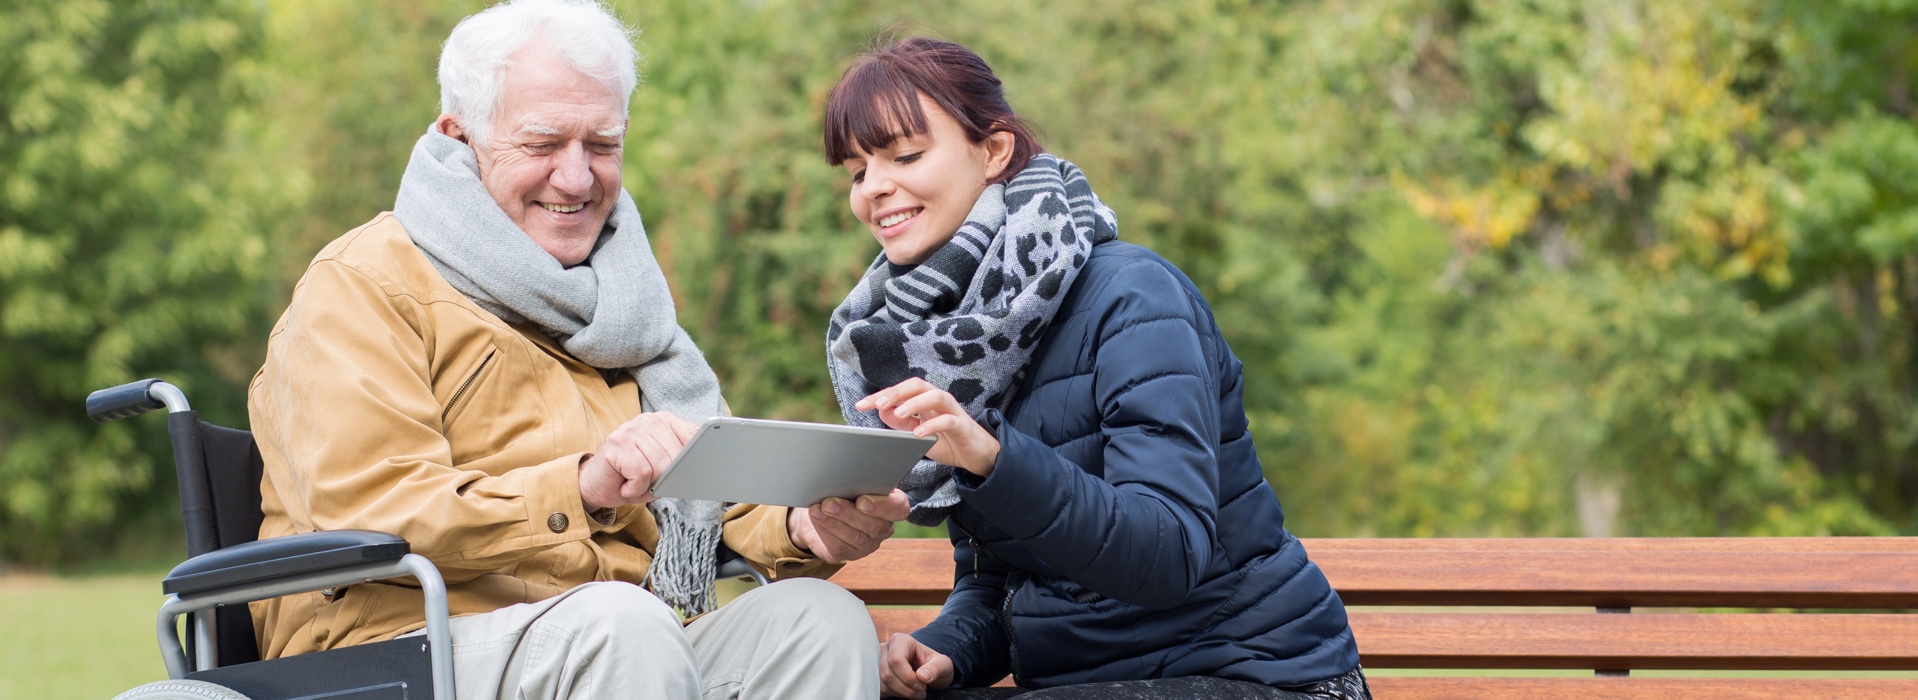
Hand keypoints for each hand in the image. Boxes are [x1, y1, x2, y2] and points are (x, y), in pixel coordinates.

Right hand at [579, 412, 700, 510]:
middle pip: (677, 456)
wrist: (594, 486)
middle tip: (647, 481)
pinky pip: (642, 473)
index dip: (697, 456)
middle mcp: (648, 420)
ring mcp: (630, 429)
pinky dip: (635, 487)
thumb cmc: (631, 477)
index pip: (694, 434)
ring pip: (660, 466)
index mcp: (664, 421)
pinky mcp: (617, 444)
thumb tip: (697, 467)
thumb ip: (679, 463)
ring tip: (634, 481)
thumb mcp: (663, 470)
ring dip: (648, 485)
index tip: (698, 467)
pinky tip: (625, 484)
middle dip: (665, 478)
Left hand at [788, 489, 909, 562]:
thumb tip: (844, 477)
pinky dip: (825, 531)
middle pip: (874, 526)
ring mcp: (868, 544)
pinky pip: (840, 546)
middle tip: (830, 503)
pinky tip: (816, 518)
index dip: (882, 506)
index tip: (862, 500)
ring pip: (856, 538)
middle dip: (849, 514)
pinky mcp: (850, 553)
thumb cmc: (844, 489)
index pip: (899, 508)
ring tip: (818, 510)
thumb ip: (856, 481)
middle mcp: (883, 527)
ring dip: (834, 522)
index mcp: (891, 505)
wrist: (824, 509)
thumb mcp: (853, 481)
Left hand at [857, 378, 999, 476]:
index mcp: (926, 400)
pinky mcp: (963, 426)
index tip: (860, 405)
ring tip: (898, 414)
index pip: (902, 390)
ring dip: (914, 403)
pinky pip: (948, 420)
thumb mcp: (918, 433)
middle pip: (917, 385)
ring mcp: (953, 411)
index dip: (881, 395)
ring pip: (935, 396)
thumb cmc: (947, 441)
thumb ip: (901, 422)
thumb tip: (882, 410)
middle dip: (895, 392)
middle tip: (877, 403)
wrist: (977, 456)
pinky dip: (933, 424)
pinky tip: (919, 433)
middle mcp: (939, 400)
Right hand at [880, 633, 953, 699]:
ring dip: (901, 693)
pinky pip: (879, 689)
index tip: (922, 685)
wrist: (927, 671)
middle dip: (906, 688)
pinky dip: (894, 694)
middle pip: (887, 674)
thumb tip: (922, 676)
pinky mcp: (875, 675)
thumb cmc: (934, 665)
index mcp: (900, 640)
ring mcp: (877, 662)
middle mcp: (885, 649)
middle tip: (922, 692)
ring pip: (882, 683)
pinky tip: (905, 692)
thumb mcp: (943, 664)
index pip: (896, 660)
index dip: (908, 677)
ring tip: (916, 693)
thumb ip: (935, 668)